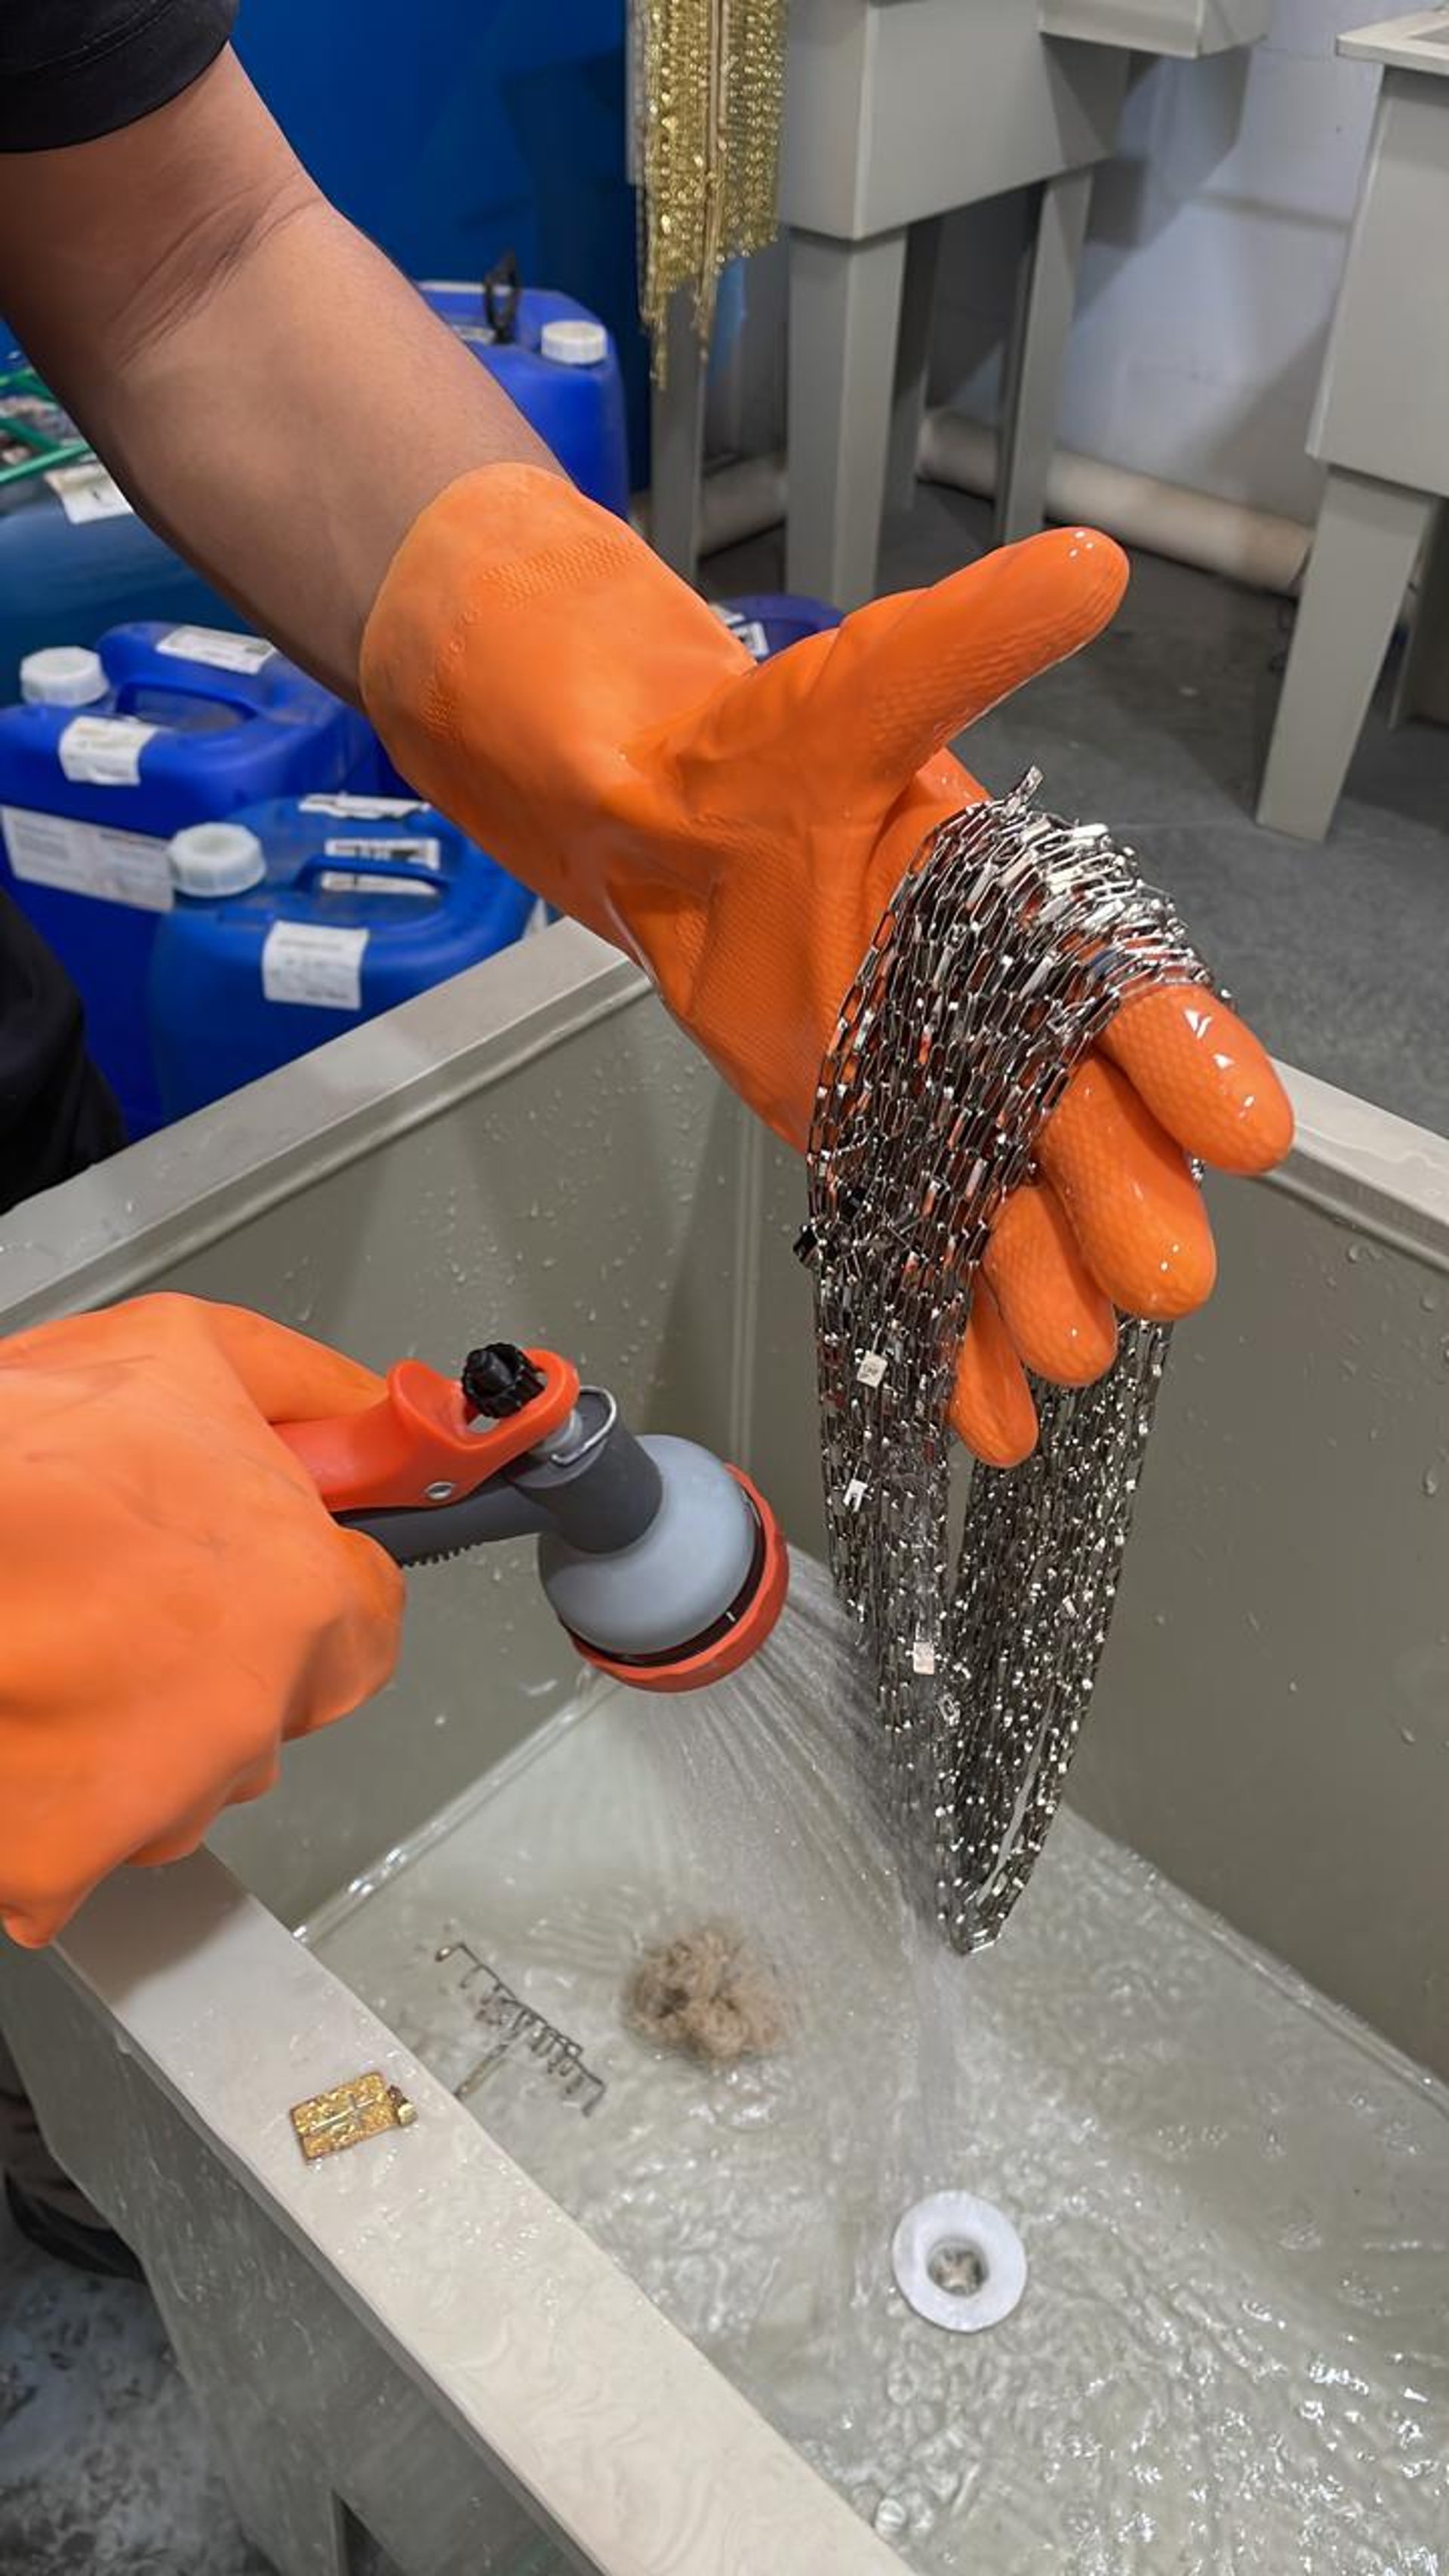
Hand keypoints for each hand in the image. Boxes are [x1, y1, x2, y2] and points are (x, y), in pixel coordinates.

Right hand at [0, 1295, 402, 1945]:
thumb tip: (376, 1414)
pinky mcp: (58, 1867)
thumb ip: (306, 1392)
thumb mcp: (179, 1350)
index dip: (314, 1584)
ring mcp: (154, 1803)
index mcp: (296, 1600)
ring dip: (141, 1731)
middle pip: (274, 1710)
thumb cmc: (10, 1458)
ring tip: (59, 1643)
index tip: (274, 1569)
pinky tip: (24, 1717)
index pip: (369, 1628)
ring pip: (185, 1784)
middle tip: (132, 1597)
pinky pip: (85, 1851)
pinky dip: (57, 1804)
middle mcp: (242, 1718)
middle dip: (223, 1658)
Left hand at [362, 467, 1291, 1464]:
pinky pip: (918, 1249)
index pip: (1122, 993)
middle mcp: (999, 1016)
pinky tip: (985, 1414)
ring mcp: (934, 1095)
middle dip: (1123, 1201)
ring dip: (1041, 1284)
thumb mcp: (858, 693)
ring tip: (1067, 1355)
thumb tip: (1086, 565)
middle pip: (1080, 1126)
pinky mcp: (864, 1152)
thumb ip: (963, 649)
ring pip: (1007, 1207)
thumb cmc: (756, 751)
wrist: (648, 824)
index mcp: (1025, 913)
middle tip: (1162, 1278)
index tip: (1248, 1127)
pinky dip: (950, 1334)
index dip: (1183, 1059)